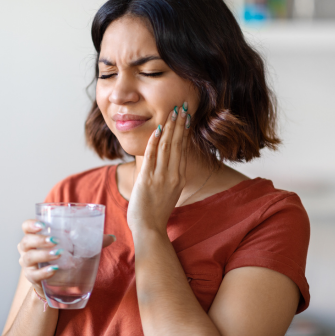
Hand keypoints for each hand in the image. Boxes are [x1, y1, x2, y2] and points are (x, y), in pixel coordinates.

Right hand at [17, 219, 116, 295]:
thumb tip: (112, 237)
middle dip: (39, 240)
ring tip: (58, 254)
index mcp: (36, 236)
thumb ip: (91, 241)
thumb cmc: (64, 258)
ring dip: (43, 254)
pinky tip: (54, 270)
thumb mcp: (75, 247)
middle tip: (55, 240)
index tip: (43, 224)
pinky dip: (44, 272)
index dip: (31, 224)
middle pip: (26, 241)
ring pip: (29, 257)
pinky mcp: (32, 278)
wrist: (56, 283)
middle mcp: (27, 249)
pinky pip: (34, 275)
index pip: (26, 226)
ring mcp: (28, 265)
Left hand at [127, 102, 189, 233]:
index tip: (186, 117)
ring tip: (172, 112)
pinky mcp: (147, 179)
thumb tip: (168, 164)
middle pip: (177, 144)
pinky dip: (155, 141)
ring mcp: (161, 177)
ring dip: (170, 127)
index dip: (184, 131)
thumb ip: (169, 177)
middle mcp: (173, 175)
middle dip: (179, 123)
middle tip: (182, 106)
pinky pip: (152, 156)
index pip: (183, 149)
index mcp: (179, 177)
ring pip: (167, 146)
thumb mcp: (168, 192)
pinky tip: (157, 129)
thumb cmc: (156, 212)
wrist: (149, 229)